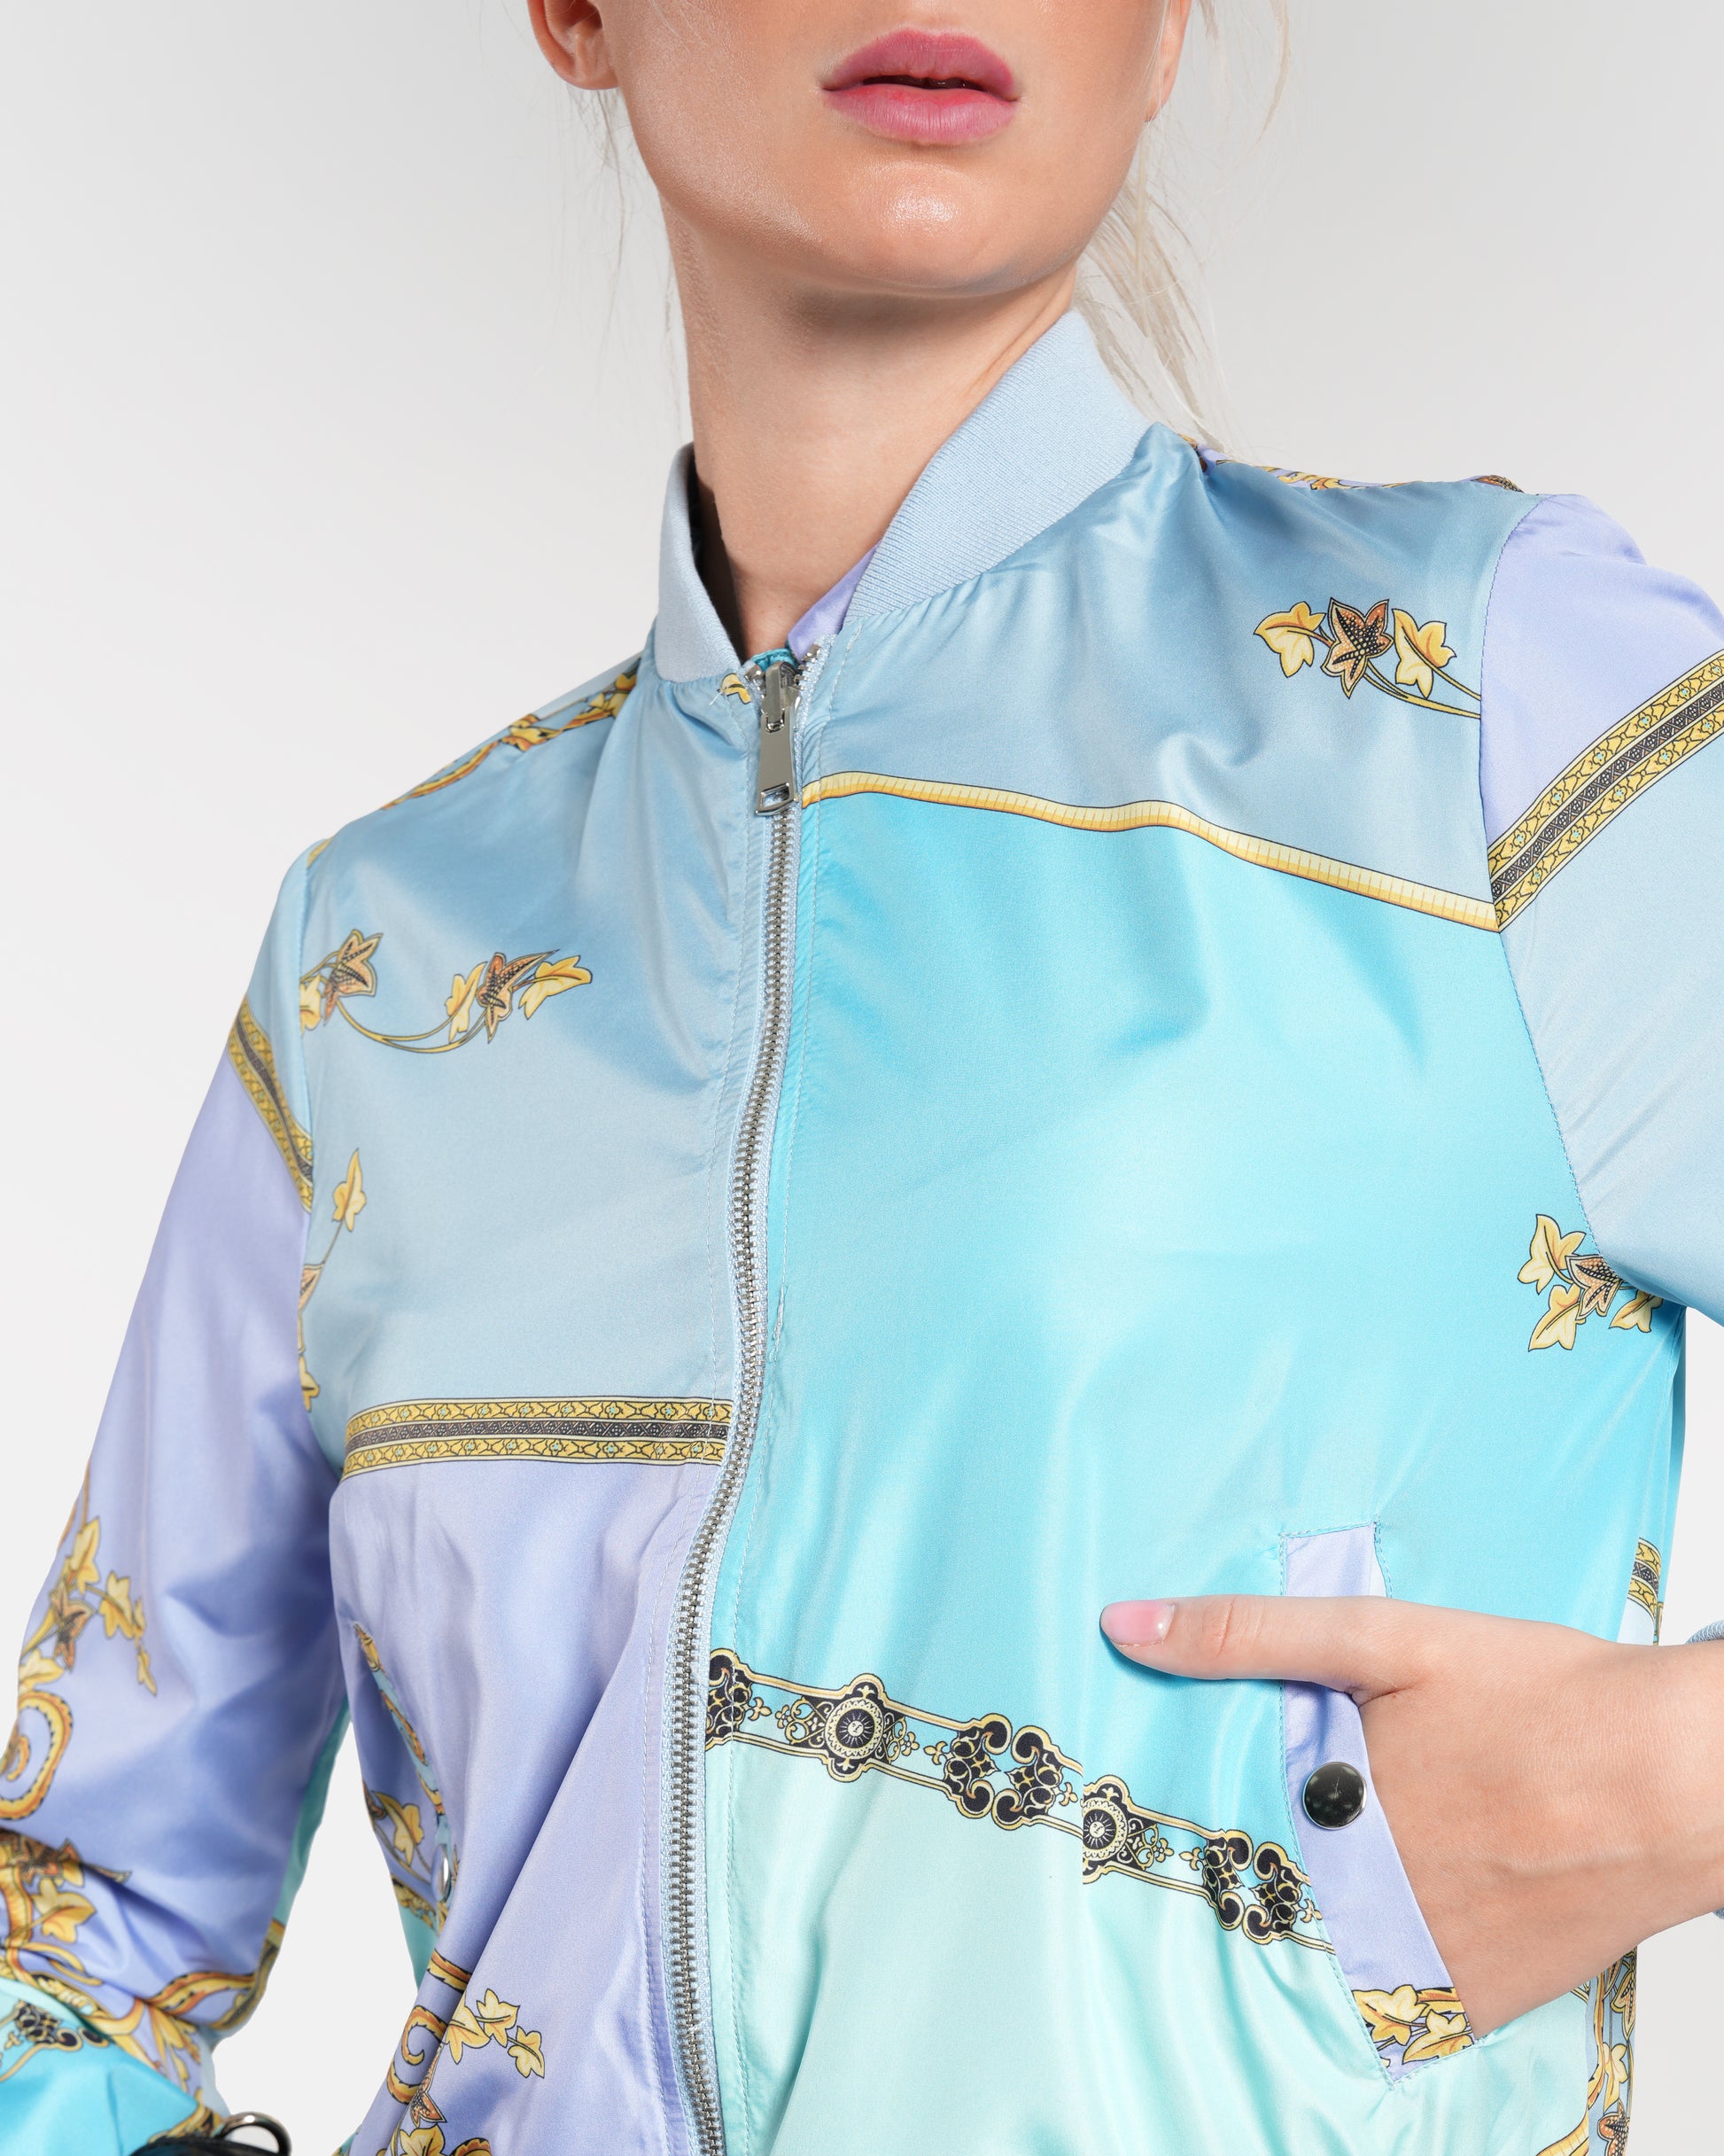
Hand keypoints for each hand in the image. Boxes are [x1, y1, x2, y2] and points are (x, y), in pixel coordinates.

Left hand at [1099, 1594, 1723, 2033]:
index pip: (1210, 1826)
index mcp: (1328, 1809)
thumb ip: (1248, 1634)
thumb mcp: (1385, 1638)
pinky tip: (1408, 1903)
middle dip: (1258, 1856)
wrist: (1681, 1776)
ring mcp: (1417, 1962)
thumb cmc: (1545, 1697)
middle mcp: (1362, 1898)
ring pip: (1322, 1948)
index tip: (1170, 1802)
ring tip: (1367, 1857)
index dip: (1195, 1808)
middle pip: (1264, 1889)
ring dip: (1317, 1911)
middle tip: (1291, 1821)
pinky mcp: (1471, 2002)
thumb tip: (1124, 1628)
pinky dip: (1382, 1957)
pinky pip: (1392, 2000)